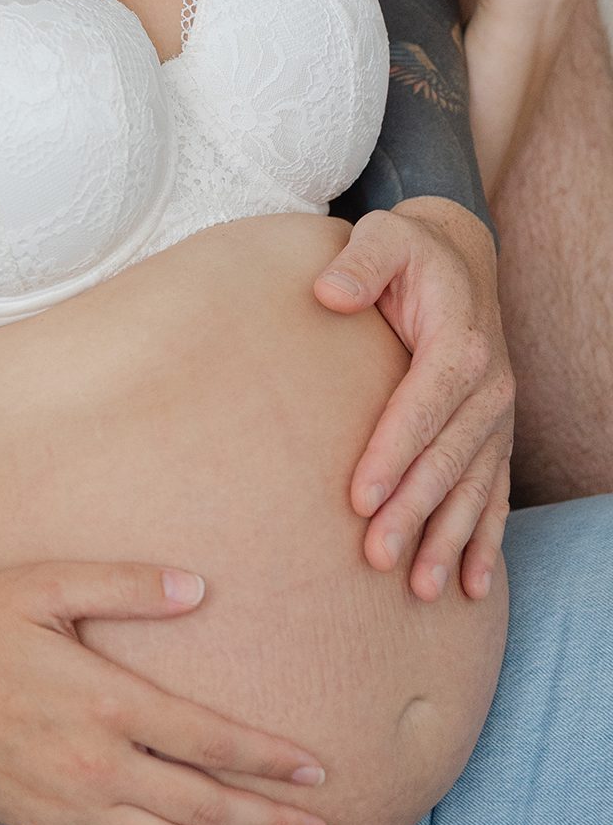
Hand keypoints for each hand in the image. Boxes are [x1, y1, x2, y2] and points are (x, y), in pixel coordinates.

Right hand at [0, 562, 333, 824]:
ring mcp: (70, 805)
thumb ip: (125, 584)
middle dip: (271, 823)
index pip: (210, 740)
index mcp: (107, 700)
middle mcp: (98, 765)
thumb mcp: (45, 583)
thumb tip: (197, 587)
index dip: (268, 759)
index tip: (316, 769)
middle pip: (205, 806)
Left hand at [312, 201, 513, 601]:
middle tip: (376, 558)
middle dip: (413, 513)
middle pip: (447, 460)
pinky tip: (473, 587)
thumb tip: (328, 292)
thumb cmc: (408, 251)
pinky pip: (495, 496)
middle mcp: (488, 388)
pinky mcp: (493, 436)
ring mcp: (496, 418)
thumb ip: (359, 261)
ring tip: (419, 588)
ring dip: (448, 540)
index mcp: (459, 344)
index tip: (357, 499)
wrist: (457, 257)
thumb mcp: (384, 236)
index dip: (391, 455)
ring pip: (473, 489)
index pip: (421, 408)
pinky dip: (485, 542)